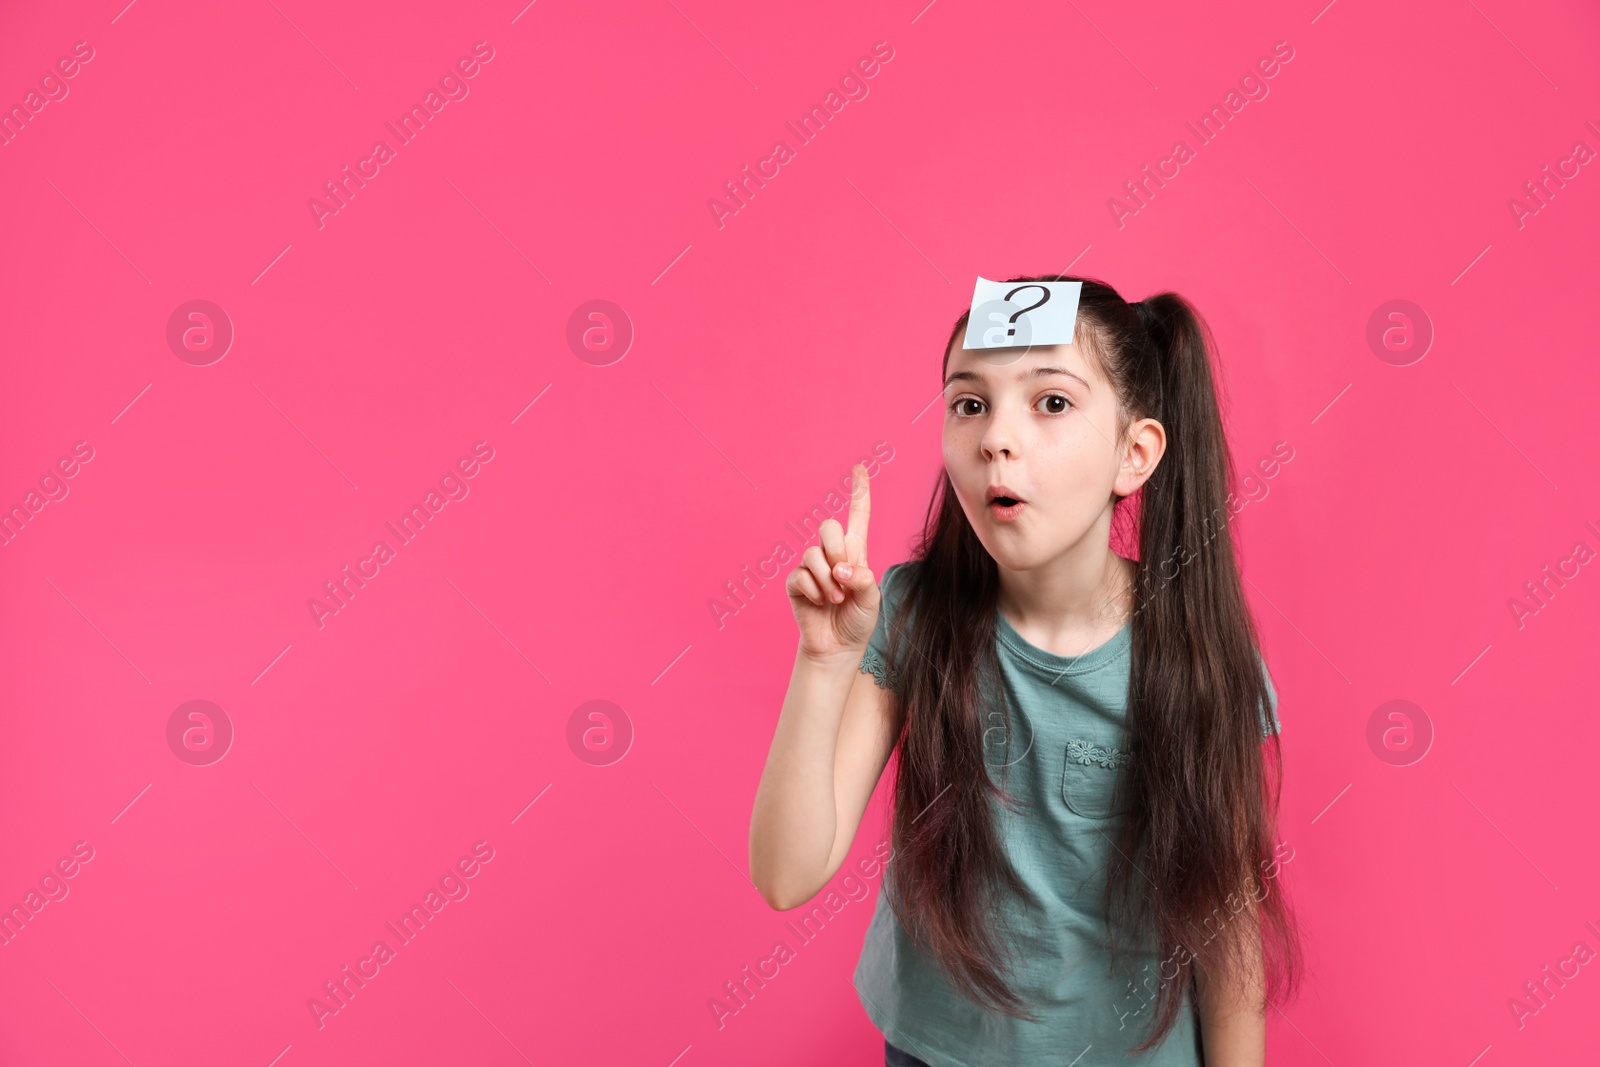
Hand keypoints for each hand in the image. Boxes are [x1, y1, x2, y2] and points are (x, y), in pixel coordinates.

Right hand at [786, 463, 879, 660]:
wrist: (838, 647)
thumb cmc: (857, 621)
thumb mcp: (872, 600)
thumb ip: (863, 579)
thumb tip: (841, 569)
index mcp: (855, 553)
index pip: (858, 516)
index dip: (859, 492)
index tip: (860, 468)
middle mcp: (832, 555)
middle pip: (829, 527)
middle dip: (837, 551)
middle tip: (844, 578)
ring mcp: (812, 567)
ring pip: (813, 553)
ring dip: (827, 580)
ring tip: (836, 600)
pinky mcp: (796, 583)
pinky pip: (800, 574)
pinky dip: (814, 591)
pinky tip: (819, 604)